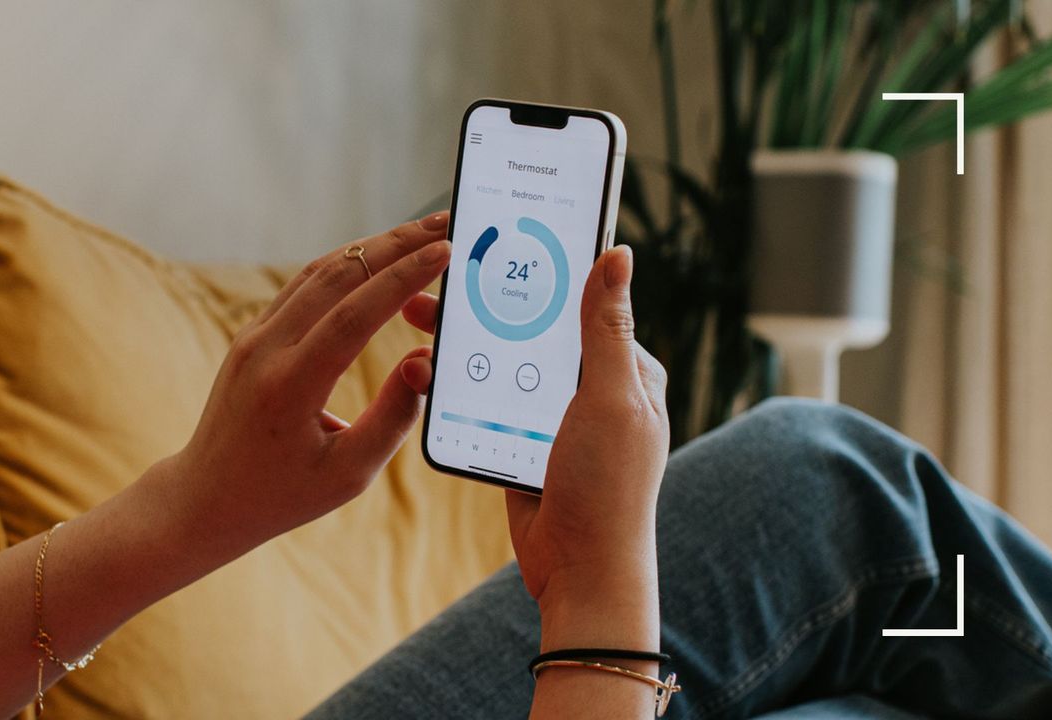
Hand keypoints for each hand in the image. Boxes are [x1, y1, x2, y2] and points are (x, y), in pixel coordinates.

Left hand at [161, 212, 449, 563]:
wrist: (207, 498)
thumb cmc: (283, 495)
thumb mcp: (349, 474)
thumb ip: (394, 417)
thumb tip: (425, 360)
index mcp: (290, 386)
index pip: (353, 316)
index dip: (402, 278)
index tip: (443, 250)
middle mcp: (265, 350)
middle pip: (337, 277)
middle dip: (395, 245)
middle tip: (443, 223)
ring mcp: (253, 337)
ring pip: (318, 273)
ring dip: (371, 248)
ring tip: (419, 233)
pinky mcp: (252, 335)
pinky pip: (303, 287)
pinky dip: (346, 266)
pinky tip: (378, 258)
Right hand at [400, 245, 667, 613]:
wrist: (580, 569)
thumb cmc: (608, 486)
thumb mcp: (611, 398)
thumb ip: (607, 329)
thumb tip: (618, 255)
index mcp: (629, 370)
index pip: (587, 303)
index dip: (546, 270)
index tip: (503, 239)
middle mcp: (595, 388)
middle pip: (537, 330)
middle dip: (490, 304)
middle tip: (440, 282)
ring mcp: (557, 416)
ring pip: (508, 363)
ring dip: (469, 342)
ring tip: (422, 318)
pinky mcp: (525, 442)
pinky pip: (491, 402)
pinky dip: (464, 385)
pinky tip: (429, 366)